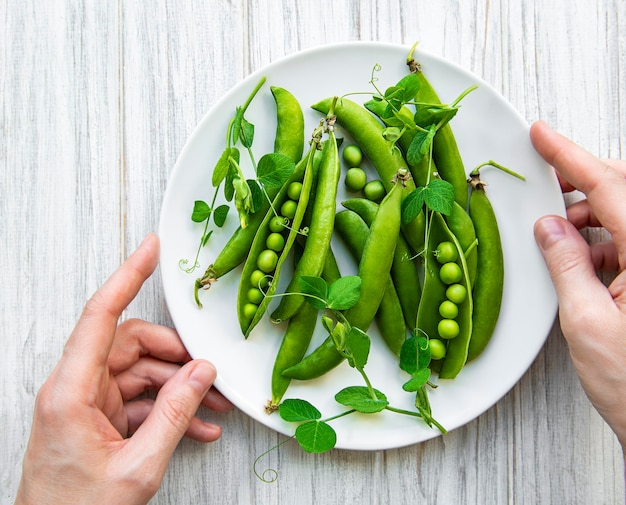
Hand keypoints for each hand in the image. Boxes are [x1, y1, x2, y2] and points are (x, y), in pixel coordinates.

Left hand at [15, 234, 232, 504]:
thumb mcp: (137, 467)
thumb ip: (174, 415)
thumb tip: (202, 373)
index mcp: (70, 391)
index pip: (101, 316)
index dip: (127, 276)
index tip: (150, 249)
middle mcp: (76, 388)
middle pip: (133, 345)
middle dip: (176, 357)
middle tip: (210, 372)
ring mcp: (87, 403)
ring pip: (142, 372)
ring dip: (179, 388)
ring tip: (213, 407)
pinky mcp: (99, 418)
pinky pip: (140, 399)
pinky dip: (169, 410)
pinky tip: (198, 428)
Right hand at [531, 121, 625, 451]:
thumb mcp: (587, 322)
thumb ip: (567, 265)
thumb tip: (549, 226)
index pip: (611, 186)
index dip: (571, 156)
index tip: (543, 135)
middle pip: (624, 192)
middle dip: (583, 182)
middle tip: (546, 184)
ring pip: (625, 216)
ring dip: (590, 216)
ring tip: (557, 236)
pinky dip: (600, 242)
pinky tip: (579, 260)